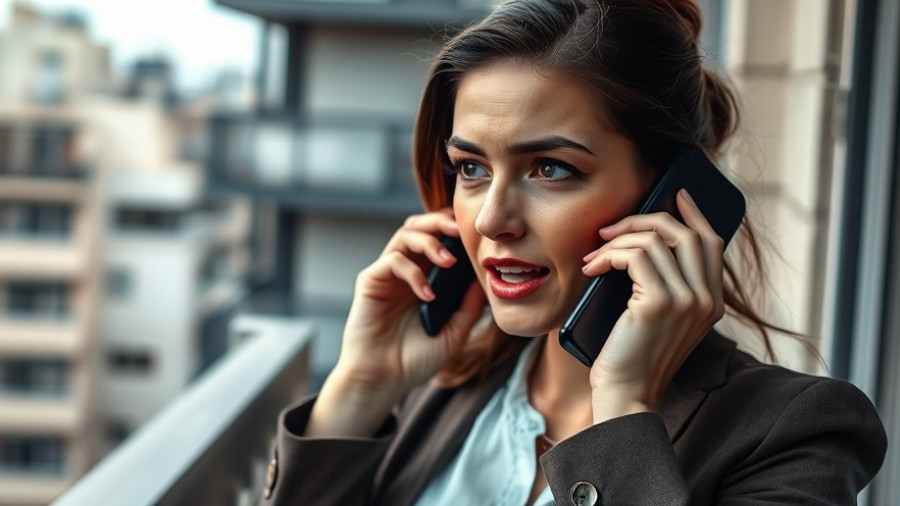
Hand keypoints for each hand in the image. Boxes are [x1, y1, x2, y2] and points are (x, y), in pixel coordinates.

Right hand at [308, 209, 485, 436]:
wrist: (384, 381)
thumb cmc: (415, 359)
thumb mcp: (455, 331)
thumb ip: (470, 304)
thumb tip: (487, 275)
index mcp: (426, 276)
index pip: (439, 237)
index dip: (455, 228)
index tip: (476, 235)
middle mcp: (406, 270)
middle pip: (420, 225)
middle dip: (441, 221)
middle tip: (460, 231)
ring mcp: (387, 274)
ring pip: (405, 234)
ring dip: (430, 241)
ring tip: (449, 262)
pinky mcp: (371, 281)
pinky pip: (393, 261)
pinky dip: (414, 273)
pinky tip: (427, 296)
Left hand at [580, 189, 725, 421]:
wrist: (625, 394)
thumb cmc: (631, 357)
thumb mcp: (656, 317)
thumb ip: (664, 285)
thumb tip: (642, 242)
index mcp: (711, 303)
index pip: (711, 243)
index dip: (694, 214)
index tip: (675, 194)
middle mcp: (707, 300)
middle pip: (686, 232)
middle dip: (645, 220)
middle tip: (611, 227)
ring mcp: (688, 300)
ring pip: (656, 240)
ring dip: (618, 239)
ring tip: (595, 254)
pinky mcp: (660, 302)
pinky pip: (635, 255)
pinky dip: (609, 254)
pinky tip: (593, 267)